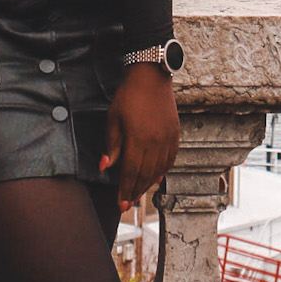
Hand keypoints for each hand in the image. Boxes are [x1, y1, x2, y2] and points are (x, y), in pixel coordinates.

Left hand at [100, 64, 180, 210]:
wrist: (152, 77)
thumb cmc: (128, 96)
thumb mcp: (113, 119)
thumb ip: (112, 145)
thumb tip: (105, 167)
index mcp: (138, 139)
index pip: (131, 172)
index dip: (125, 190)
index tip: (119, 204)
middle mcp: (155, 143)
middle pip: (145, 175)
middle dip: (135, 192)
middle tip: (127, 205)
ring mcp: (167, 139)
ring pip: (159, 170)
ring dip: (148, 184)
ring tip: (138, 194)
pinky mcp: (175, 134)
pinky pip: (170, 160)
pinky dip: (162, 172)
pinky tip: (156, 178)